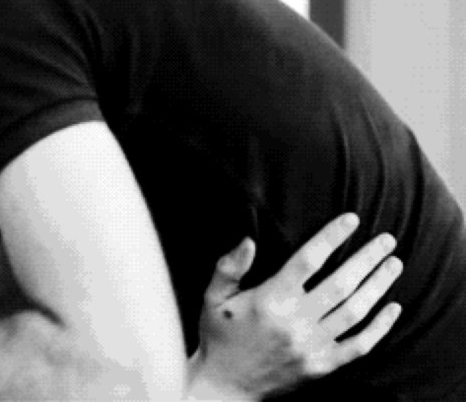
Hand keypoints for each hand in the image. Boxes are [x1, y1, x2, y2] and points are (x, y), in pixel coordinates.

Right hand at [188, 213, 402, 399]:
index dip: (331, 237)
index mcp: (269, 300)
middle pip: (340, 284)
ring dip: (378, 286)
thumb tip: (249, 239)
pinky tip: (392, 308)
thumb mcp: (213, 298)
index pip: (307, 261)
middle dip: (367, 258)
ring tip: (393, 265)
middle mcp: (294, 322)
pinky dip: (380, 327)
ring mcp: (311, 346)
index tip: (351, 220)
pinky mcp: (322, 366)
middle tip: (387, 240)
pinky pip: (359, 345)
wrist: (225, 386)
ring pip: (355, 311)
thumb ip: (228, 267)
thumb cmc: (219, 336)